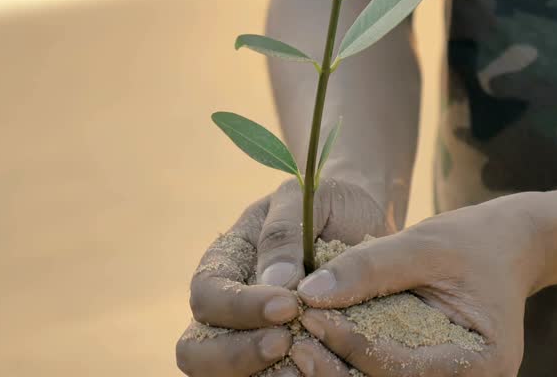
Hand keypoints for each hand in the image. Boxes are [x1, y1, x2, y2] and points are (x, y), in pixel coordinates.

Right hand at [176, 178, 391, 376]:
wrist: (361, 220)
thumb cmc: (328, 205)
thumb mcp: (305, 199)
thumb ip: (284, 233)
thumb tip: (275, 282)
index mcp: (223, 263)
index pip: (207, 295)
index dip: (239, 307)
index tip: (288, 305)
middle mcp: (224, 309)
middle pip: (195, 351)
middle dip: (235, 354)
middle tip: (285, 343)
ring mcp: (247, 339)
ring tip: (306, 367)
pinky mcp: (279, 359)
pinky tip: (321, 371)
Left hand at [292, 194, 543, 376]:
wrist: (507, 249)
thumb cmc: (470, 242)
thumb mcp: (423, 244)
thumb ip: (370, 266)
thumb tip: (309, 292)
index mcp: (482, 362)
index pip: (401, 367)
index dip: (350, 344)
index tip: (309, 315)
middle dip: (336, 370)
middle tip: (293, 343)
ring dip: (337, 373)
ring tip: (297, 348)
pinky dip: (350, 366)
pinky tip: (317, 350)